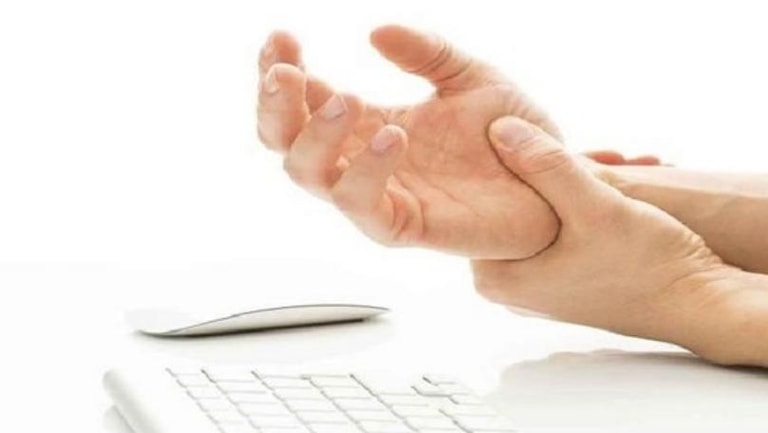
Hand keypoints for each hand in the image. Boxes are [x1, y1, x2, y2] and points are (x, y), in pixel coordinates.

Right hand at [256, 25, 560, 258]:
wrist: (552, 178)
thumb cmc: (510, 130)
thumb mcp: (469, 76)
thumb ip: (427, 52)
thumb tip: (376, 32)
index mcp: (365, 121)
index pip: (301, 99)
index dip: (279, 69)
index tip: (282, 38)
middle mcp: (359, 160)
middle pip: (285, 141)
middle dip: (274, 106)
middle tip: (285, 72)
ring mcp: (378, 195)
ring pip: (310, 176)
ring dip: (315, 136)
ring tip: (347, 100)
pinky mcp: (404, 225)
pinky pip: (364, 207)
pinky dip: (367, 172)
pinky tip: (392, 136)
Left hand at [472, 117, 732, 353]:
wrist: (697, 304)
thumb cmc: (647, 263)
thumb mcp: (594, 205)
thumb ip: (546, 166)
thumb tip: (500, 129)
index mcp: (495, 277)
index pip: (486, 201)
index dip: (521, 164)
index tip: (560, 147)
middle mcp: (504, 287)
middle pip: (515, 207)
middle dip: (557, 173)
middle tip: (606, 157)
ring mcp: (531, 286)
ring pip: (540, 214)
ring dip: (575, 186)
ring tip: (620, 167)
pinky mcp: (557, 281)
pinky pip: (557, 230)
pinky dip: (580, 207)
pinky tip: (615, 189)